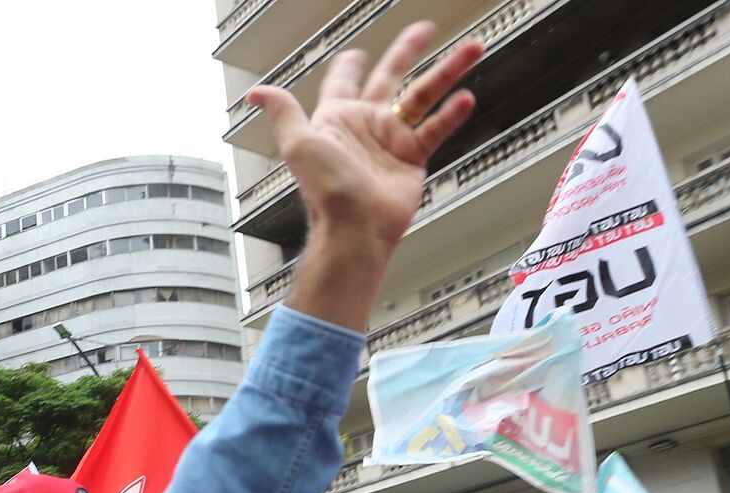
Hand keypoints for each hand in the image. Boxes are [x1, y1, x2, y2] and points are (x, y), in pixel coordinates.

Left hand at [249, 23, 481, 254]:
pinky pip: (436, 129)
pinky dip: (451, 113)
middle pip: (390, 77)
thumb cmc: (325, 190)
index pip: (343, 83)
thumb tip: (256, 92)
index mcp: (337, 119)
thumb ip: (283, 112)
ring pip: (423, 95)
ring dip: (448, 71)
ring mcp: (391, 141)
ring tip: (473, 47)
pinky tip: (465, 97)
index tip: (355, 53)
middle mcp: (365, 126)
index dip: (348, 67)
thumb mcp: (298, 144)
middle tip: (424, 28)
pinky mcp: (412, 158)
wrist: (355, 227)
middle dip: (407, 51)